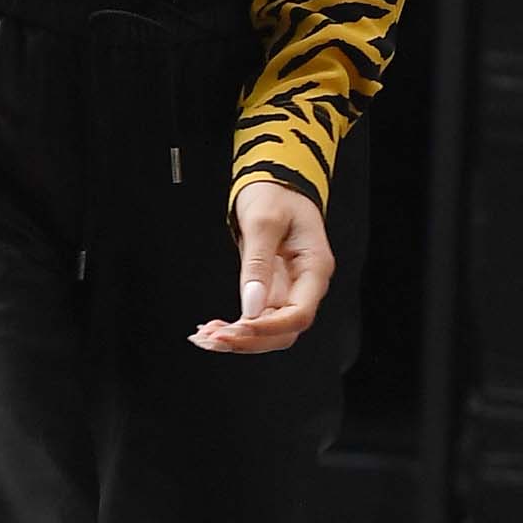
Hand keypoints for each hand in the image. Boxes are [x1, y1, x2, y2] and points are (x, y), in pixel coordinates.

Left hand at [193, 182, 333, 354]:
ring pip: (270, 330)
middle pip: (285, 331)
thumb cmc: (276, 194)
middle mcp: (306, 284)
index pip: (299, 313)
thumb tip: (251, 305)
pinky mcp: (273, 289)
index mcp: (315, 267)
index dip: (269, 328)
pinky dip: (236, 327)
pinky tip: (213, 329)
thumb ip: (257, 264)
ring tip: (207, 337)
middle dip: (250, 340)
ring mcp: (289, 288)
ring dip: (240, 338)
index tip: (238, 328)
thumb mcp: (263, 222)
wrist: (276, 182)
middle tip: (214, 338)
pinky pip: (258, 317)